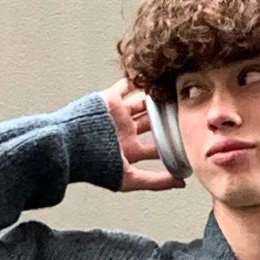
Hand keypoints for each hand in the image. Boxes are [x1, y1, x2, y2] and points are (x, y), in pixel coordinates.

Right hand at [100, 76, 183, 191]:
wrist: (69, 146)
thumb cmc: (93, 166)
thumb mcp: (128, 178)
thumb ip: (155, 181)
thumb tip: (181, 183)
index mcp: (129, 150)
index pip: (156, 147)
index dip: (172, 144)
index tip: (189, 138)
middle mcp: (125, 132)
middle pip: (152, 122)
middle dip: (167, 117)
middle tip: (185, 109)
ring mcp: (118, 115)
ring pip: (142, 103)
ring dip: (156, 98)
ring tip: (174, 90)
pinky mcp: (109, 99)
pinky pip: (126, 86)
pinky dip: (138, 81)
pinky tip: (153, 76)